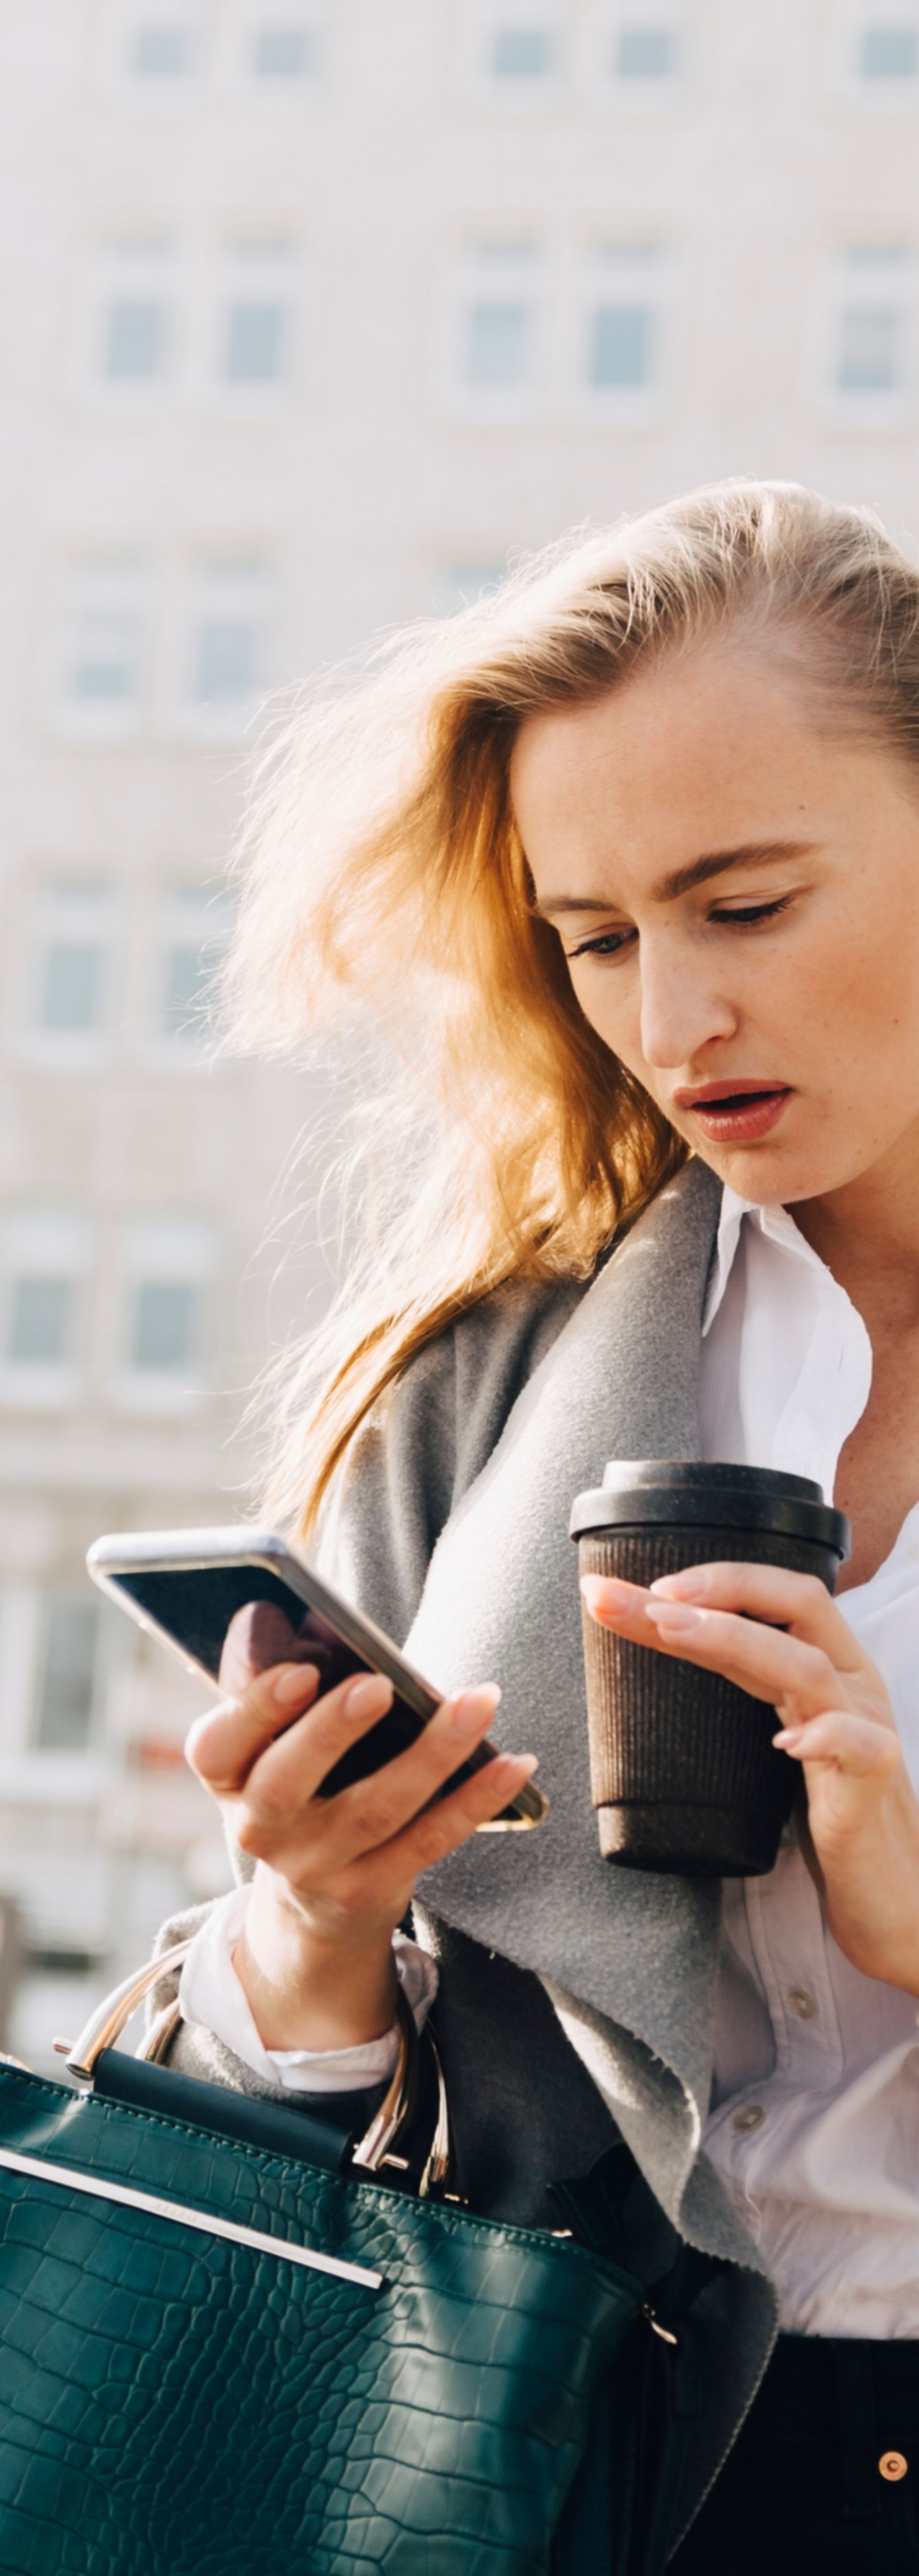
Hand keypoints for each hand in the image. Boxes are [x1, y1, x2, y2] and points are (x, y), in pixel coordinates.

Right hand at [186, 1611, 536, 2050]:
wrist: (312, 1905)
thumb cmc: (304, 1787)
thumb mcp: (274, 1751)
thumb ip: (293, 1701)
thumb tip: (333, 1632)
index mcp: (228, 1779)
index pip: (217, 1748)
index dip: (255, 1709)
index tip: (302, 1670)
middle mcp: (260, 1829)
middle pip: (286, 1784)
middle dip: (331, 1731)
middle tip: (379, 1684)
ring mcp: (314, 1867)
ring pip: (374, 1809)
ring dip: (432, 1752)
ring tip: (478, 1701)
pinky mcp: (369, 1892)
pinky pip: (429, 1842)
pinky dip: (475, 1799)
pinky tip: (515, 1764)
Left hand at [581, 1562, 918, 1995]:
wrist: (892, 1889)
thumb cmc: (831, 1807)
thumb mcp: (781, 1729)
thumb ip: (743, 1681)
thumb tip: (659, 1634)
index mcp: (828, 1666)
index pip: (772, 1599)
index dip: (710, 1581)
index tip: (635, 1588)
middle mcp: (851, 1685)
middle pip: (798, 1605)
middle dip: (718, 1588)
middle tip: (644, 1594)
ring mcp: (868, 1730)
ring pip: (811, 1667)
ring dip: (736, 1639)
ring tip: (672, 1628)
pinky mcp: (875, 1785)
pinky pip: (861, 1748)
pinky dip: (825, 1735)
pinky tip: (786, 1741)